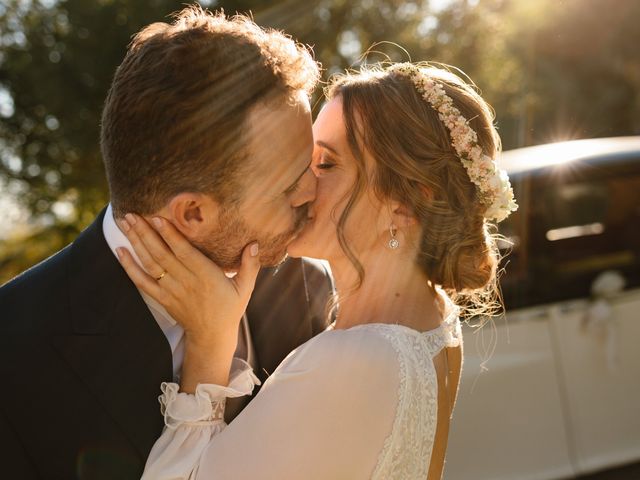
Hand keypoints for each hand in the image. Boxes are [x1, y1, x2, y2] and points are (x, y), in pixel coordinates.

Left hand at [115, 213, 259, 351]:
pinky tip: (120, 251)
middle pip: (162, 254)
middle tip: (131, 213)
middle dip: (145, 232)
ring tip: (125, 223)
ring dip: (136, 242)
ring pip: (150, 264)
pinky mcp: (162, 299)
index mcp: (206, 276)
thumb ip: (250, 265)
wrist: (212, 337)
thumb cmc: (229, 308)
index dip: (170, 235)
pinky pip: (142, 282)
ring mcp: (171, 291)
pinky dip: (129, 267)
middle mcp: (186, 282)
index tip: (157, 218)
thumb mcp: (245, 288)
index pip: (184, 252)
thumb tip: (254, 244)